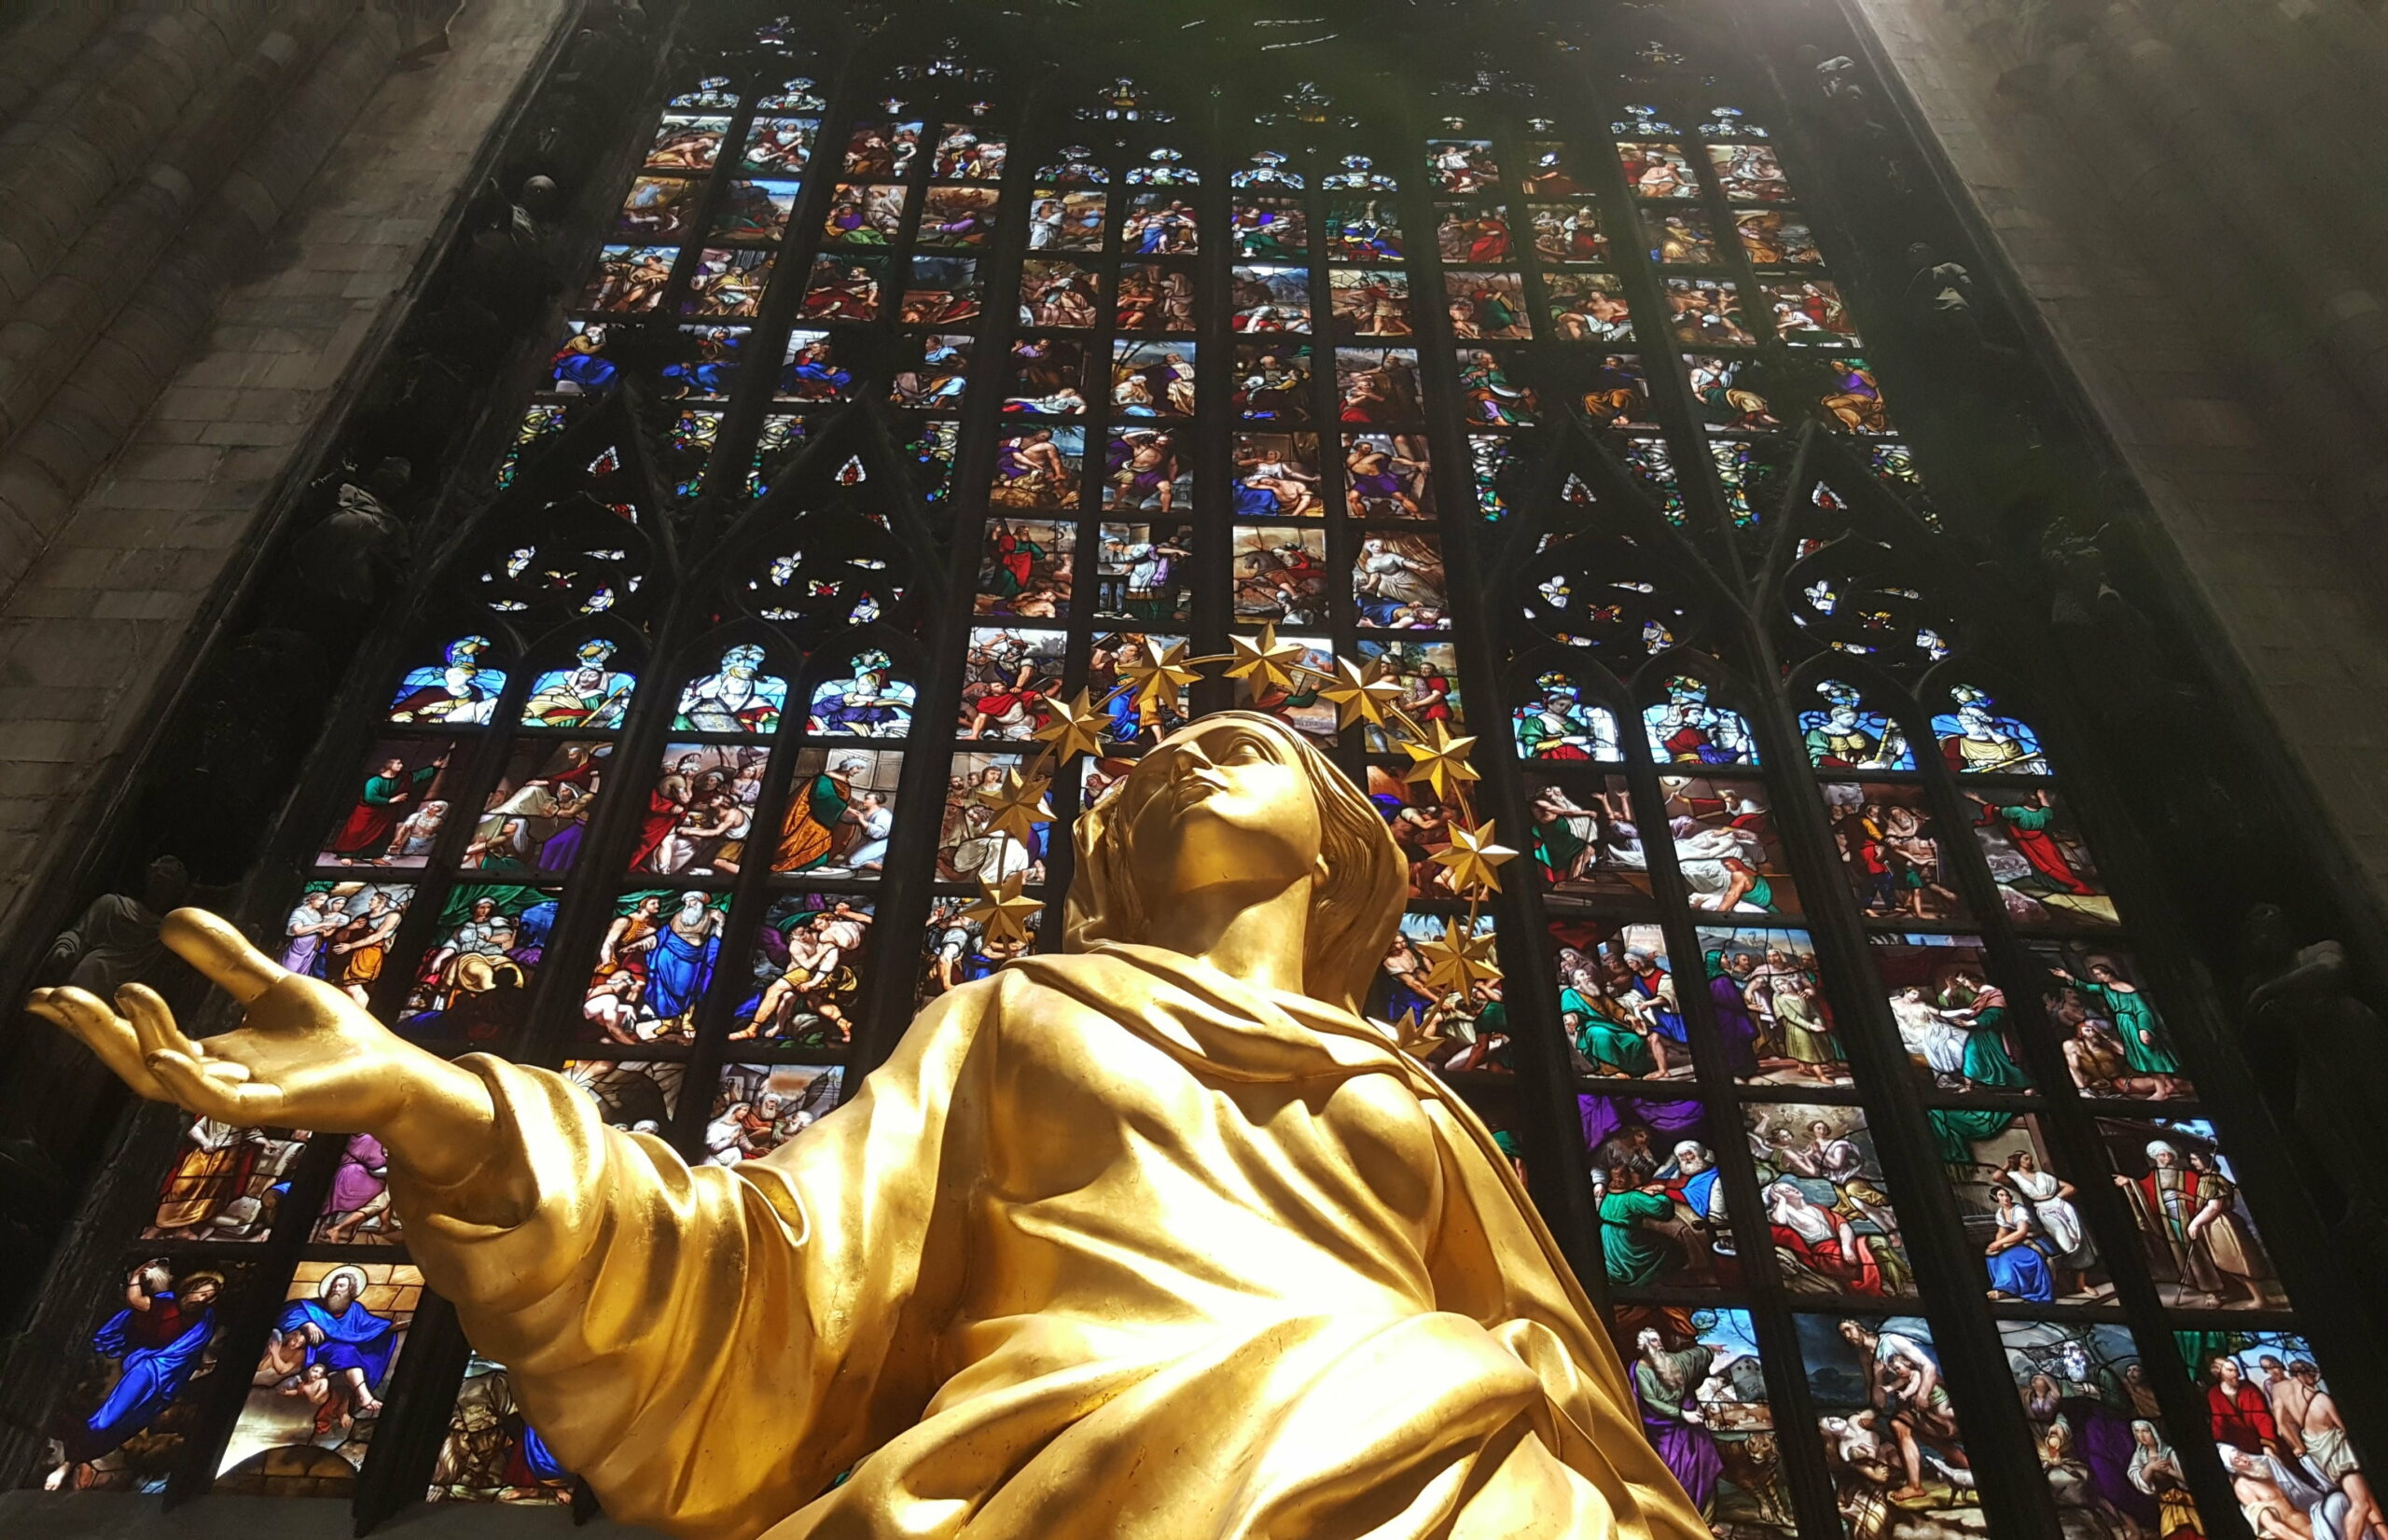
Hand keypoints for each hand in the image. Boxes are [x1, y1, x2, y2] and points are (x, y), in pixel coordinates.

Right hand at [27, 908, 495, 1187]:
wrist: (393, 1072)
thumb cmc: (335, 1039)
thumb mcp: (270, 985)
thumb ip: (224, 958)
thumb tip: (169, 917)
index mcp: (210, 1058)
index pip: (136, 1042)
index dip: (92, 1021)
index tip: (46, 994)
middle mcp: (216, 1082)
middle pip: (136, 1063)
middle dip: (95, 1034)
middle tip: (55, 998)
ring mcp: (244, 1097)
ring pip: (172, 1080)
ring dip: (144, 1041)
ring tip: (126, 993)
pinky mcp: (278, 1106)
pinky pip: (223, 1101)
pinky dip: (190, 1081)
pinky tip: (167, 1055)